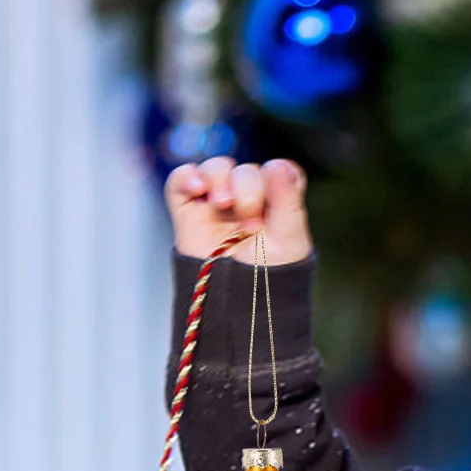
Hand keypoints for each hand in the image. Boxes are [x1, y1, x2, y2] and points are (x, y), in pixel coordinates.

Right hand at [164, 156, 312, 264]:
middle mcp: (248, 200)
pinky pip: (181, 177)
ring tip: (223, 205)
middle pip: (248, 170)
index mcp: (277, 205)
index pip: (278, 171)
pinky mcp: (189, 209)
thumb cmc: (268, 278)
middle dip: (249, 192)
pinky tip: (197, 187)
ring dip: (221, 180)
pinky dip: (187, 176)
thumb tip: (277, 165)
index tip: (279, 195)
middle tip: (251, 226)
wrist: (235, 304)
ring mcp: (217, 202)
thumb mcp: (289, 240)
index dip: (278, 175)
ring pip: (217, 167)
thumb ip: (288, 201)